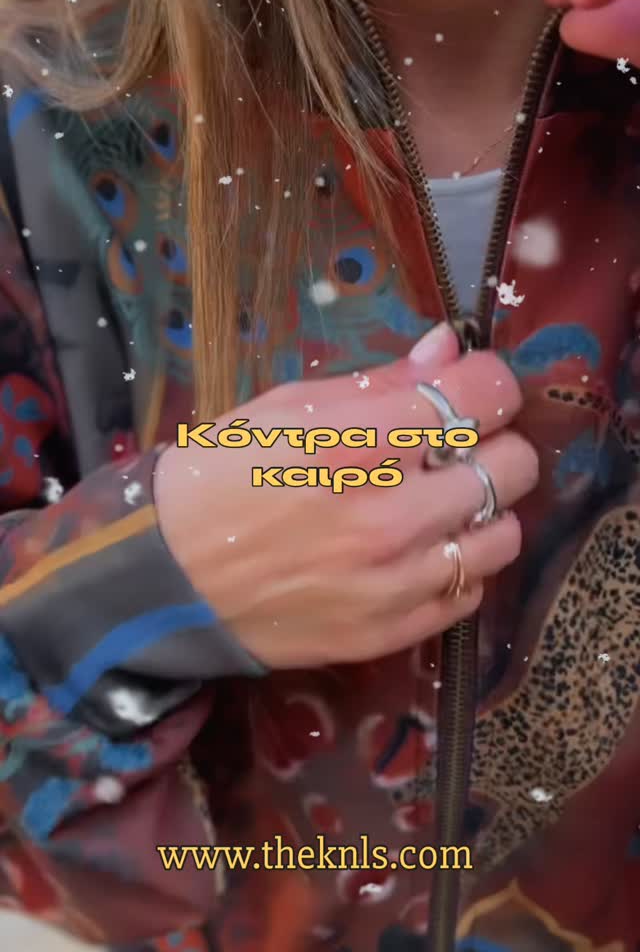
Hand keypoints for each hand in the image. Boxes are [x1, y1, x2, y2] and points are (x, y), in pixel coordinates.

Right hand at [154, 325, 538, 669]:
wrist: (164, 578)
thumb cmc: (219, 476)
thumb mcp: (286, 408)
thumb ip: (379, 381)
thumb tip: (449, 347)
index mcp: (355, 444)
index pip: (482, 397)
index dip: (486, 383)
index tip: (471, 388)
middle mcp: (388, 515)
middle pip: (513, 465)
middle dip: (491, 444)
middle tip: (453, 447)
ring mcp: (393, 582)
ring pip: (504, 534)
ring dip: (482, 509)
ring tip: (440, 502)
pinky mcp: (389, 633)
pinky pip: (470, 592)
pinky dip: (456, 564)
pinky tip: (420, 550)